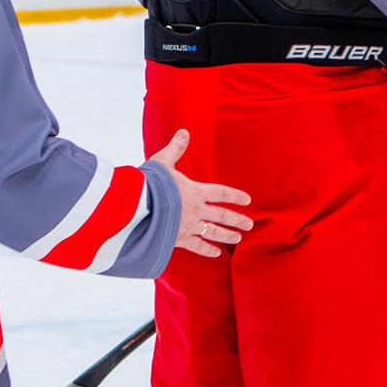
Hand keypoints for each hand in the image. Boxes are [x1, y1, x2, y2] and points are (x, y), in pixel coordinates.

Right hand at [149, 130, 251, 257]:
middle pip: (222, 215)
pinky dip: (207, 251)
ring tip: (238, 239)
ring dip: (227, 236)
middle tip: (249, 225)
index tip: (248, 200)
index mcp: (195, 191)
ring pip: (214, 232)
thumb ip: (175, 149)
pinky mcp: (179, 239)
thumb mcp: (162, 162)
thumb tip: (184, 132)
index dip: (235, 196)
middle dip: (237, 220)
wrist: (136, 208)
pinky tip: (216, 254)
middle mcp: (196, 209)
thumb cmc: (149, 183)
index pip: (222, 193)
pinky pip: (197, 246)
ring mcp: (189, 225)